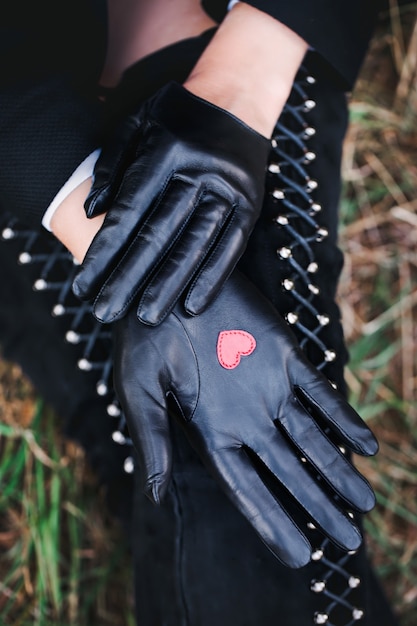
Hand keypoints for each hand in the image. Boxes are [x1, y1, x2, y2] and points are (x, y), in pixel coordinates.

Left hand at [72, 81, 269, 324]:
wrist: (237, 100)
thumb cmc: (178, 116)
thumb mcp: (139, 122)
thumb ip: (113, 163)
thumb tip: (92, 211)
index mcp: (166, 151)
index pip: (129, 211)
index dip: (104, 250)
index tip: (84, 282)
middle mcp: (199, 172)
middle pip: (159, 234)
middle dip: (130, 277)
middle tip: (108, 312)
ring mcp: (229, 190)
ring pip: (195, 246)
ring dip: (170, 285)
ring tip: (148, 317)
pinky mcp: (250, 206)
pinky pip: (231, 248)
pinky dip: (213, 278)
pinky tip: (193, 305)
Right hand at [112, 270, 377, 567]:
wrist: (168, 283)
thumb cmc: (144, 336)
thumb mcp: (141, 390)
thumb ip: (154, 440)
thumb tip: (154, 495)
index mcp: (212, 430)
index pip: (246, 488)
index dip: (271, 522)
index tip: (300, 557)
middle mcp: (246, 416)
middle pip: (288, 471)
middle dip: (318, 506)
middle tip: (350, 542)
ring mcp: (269, 387)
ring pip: (312, 437)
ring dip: (339, 469)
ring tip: (365, 504)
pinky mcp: (285, 355)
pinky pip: (321, 391)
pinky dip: (344, 416)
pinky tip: (366, 445)